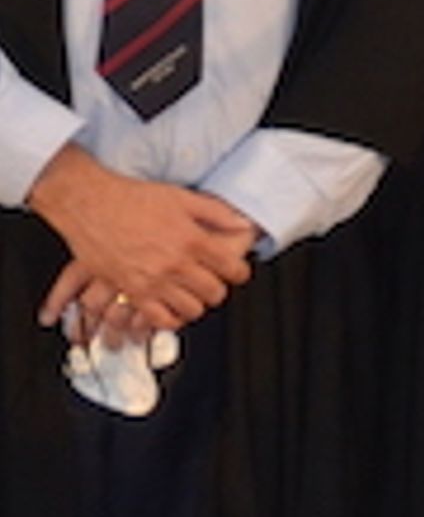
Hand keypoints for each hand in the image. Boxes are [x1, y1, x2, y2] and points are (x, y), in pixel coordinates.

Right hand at [31, 147, 255, 334]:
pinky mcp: (131, 290)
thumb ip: (216, 213)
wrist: (88, 203)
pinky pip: (159, 319)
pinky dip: (170, 319)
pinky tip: (171, 308)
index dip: (240, 273)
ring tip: (191, 295)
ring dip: (196, 305)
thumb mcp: (181, 197)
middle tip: (212, 283)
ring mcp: (153, 279)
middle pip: (215, 292)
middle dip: (218, 289)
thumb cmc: (130, 198)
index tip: (236, 272)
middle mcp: (175, 262)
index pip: (233, 269)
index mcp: (192, 240)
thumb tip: (243, 224)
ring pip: (191, 309)